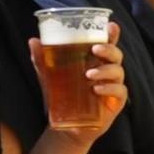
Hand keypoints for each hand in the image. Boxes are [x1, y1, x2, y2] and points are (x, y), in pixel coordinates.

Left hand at [34, 22, 127, 141]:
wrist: (66, 126)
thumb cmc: (61, 96)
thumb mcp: (49, 76)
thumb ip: (42, 59)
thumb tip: (33, 40)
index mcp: (95, 61)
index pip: (107, 44)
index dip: (112, 34)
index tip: (111, 26)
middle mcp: (107, 70)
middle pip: (116, 55)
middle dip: (109, 49)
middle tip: (95, 49)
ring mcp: (113, 86)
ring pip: (118, 71)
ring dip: (105, 70)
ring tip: (89, 74)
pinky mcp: (116, 101)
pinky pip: (119, 91)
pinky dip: (109, 88)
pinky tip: (96, 89)